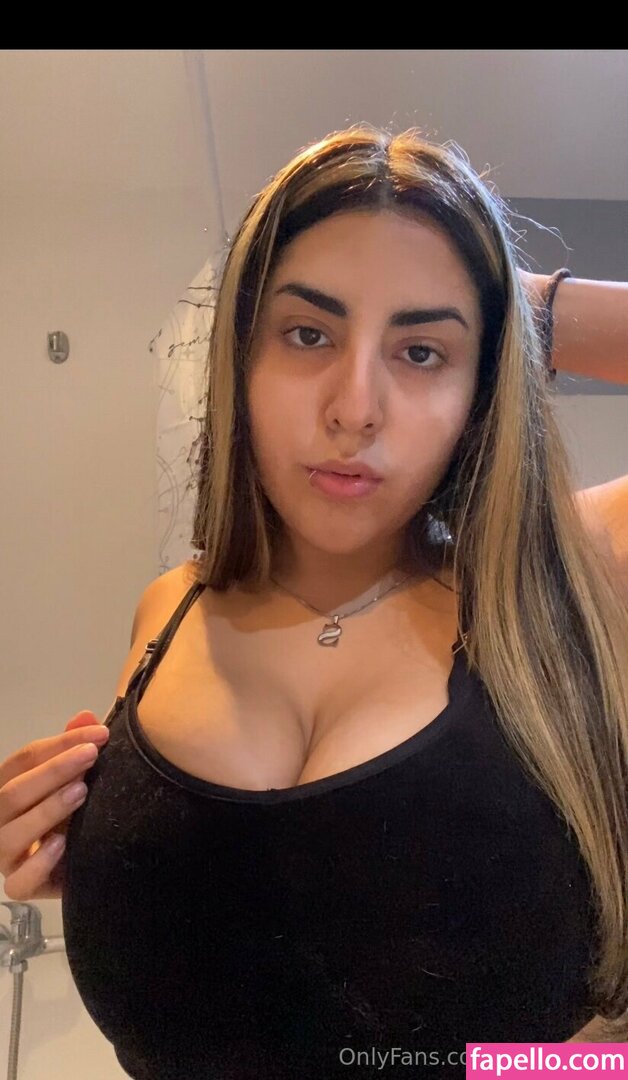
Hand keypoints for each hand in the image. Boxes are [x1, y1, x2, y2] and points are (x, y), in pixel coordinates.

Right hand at [0, 710, 109, 899]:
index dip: (59, 744)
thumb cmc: (70, 813)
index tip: (100, 735)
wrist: (82, 861)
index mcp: (8, 787)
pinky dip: (40, 863)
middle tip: (91, 755)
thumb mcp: (73, 779)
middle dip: (53, 770)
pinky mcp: (19, 887)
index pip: (23, 759)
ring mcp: (5, 856)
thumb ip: (73, 748)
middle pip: (13, 792)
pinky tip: (63, 844)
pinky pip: (19, 881)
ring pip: (12, 834)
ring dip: (47, 810)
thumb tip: (86, 717)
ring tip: (82, 792)